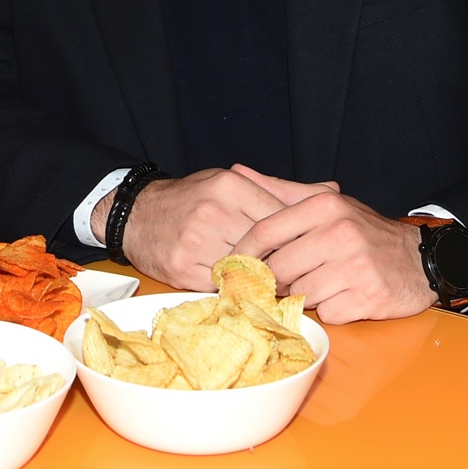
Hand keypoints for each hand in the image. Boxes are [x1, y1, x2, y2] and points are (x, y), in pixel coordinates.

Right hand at [100, 167, 286, 291]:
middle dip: (279, 258)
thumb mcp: (231, 183)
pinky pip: (224, 285)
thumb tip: (331, 193)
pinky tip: (235, 279)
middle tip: (287, 265)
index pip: (280, 218)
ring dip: (258, 275)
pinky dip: (234, 285)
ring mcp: (196, 243)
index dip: (295, 237)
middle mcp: (213, 212)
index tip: (301, 246)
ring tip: (261, 273)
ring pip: (247, 269)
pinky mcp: (183, 270)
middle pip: (266, 246)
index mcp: (230, 186)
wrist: (136, 214)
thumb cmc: (190, 198)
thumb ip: (278, 191)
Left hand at [228, 167, 435, 323]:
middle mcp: (340, 233)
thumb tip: (238, 171)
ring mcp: (355, 267)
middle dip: (273, 280)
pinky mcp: (367, 297)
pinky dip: (329, 308)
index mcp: (325, 206)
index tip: (230, 266)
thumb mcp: (327, 203)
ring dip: (303, 294)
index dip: (242, 252)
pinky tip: (343, 295)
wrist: (419, 259)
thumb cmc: (364, 232)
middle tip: (279, 281)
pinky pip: (326, 312)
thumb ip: (281, 191)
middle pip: (278, 268)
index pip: (266, 231)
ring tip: (321, 282)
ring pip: (300, 293)